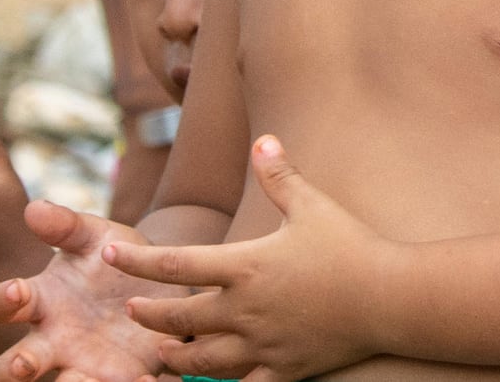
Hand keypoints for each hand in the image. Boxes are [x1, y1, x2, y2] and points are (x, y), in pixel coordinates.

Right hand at [0, 204, 178, 381]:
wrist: (165, 283)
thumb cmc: (115, 261)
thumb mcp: (98, 237)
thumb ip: (68, 226)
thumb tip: (34, 208)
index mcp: (41, 304)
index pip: (1, 307)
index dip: (2, 301)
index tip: (17, 291)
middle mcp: (51, 343)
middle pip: (7, 371)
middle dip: (12, 370)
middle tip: (26, 363)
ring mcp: (82, 367)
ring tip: (84, 377)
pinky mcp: (121, 379)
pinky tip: (144, 377)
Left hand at [104, 135, 387, 380]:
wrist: (390, 296)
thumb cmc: (352, 246)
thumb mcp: (314, 204)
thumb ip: (281, 175)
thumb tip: (263, 139)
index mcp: (246, 266)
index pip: (174, 263)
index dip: (136, 261)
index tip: (109, 257)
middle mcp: (243, 309)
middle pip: (177, 318)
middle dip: (148, 315)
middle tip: (132, 312)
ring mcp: (260, 344)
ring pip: (198, 361)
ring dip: (172, 357)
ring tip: (160, 352)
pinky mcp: (280, 370)